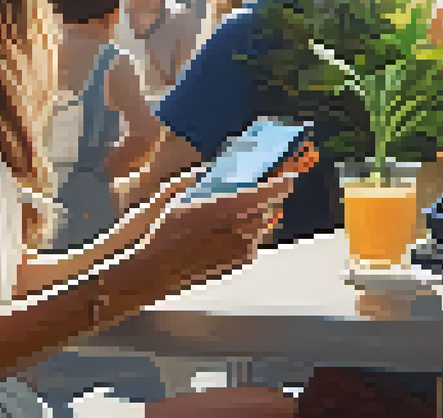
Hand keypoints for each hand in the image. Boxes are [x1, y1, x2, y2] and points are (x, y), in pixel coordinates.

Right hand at [130, 172, 295, 300]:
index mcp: (227, 208)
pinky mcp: (241, 263)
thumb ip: (203, 183)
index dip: (282, 183)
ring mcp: (243, 249)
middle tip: (251, 194)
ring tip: (231, 216)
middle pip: (267, 208)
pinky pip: (252, 242)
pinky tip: (223, 234)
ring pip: (260, 226)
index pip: (268, 192)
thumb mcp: (177, 197)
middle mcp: (241, 229)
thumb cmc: (161, 232)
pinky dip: (245, 235)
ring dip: (252, 218)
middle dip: (263, 200)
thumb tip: (216, 171)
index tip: (288, 178)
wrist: (155, 272)